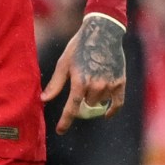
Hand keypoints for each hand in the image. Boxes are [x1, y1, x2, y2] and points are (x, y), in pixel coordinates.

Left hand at [43, 12, 125, 131]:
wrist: (103, 34)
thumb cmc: (78, 47)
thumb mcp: (63, 64)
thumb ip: (55, 84)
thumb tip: (43, 100)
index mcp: (79, 82)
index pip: (71, 108)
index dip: (65, 121)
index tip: (60, 131)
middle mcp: (96, 86)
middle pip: (85, 105)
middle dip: (81, 98)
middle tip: (81, 81)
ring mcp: (110, 84)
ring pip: (98, 102)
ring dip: (94, 97)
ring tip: (93, 78)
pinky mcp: (121, 82)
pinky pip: (118, 103)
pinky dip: (112, 109)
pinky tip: (106, 114)